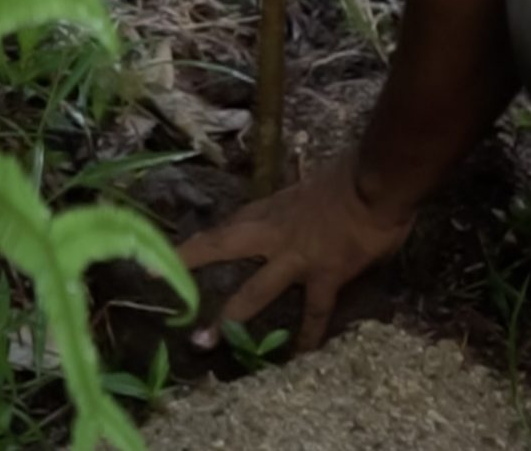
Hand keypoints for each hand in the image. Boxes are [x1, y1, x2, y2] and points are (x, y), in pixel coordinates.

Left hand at [178, 154, 414, 353]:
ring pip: (255, 290)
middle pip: (222, 243)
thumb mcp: (317, 183)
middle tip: (152, 274)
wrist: (377, 181)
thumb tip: (306, 208)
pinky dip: (308, 334)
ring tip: (204, 343)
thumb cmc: (353, 173)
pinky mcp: (323, 275)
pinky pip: (313, 311)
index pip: (230, 224)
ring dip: (230, 316)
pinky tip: (300, 357)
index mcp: (273, 208)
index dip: (203, 239)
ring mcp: (296, 256)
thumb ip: (304, 201)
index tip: (174, 251)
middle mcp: (275, 232)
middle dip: (190, 259)